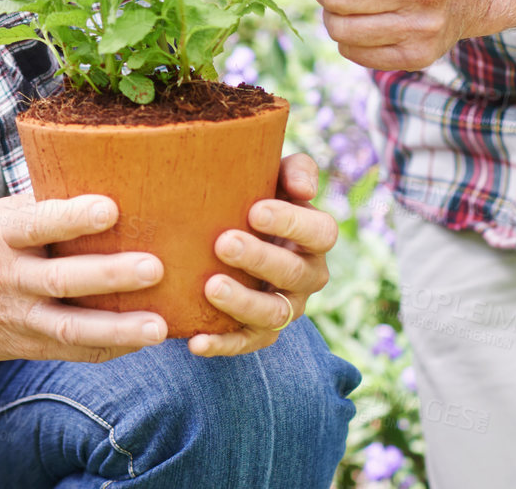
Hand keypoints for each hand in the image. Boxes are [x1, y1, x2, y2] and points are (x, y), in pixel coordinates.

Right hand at [0, 193, 167, 368]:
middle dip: (109, 275)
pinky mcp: (26, 347)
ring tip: (160, 326)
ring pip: (71, 329)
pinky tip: (143, 341)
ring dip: (118, 329)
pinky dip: (109, 348)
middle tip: (154, 266)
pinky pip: (72, 352)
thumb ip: (38, 209)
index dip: (72, 216)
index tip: (109, 208)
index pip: (36, 224)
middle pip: (61, 280)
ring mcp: (17, 318)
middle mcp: (7, 279)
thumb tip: (99, 183)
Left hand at [189, 154, 337, 357]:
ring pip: (274, 314)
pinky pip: (245, 343)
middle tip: (223, 243)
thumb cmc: (254, 195)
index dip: (291, 223)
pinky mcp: (259, 333)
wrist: (231, 229)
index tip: (255, 210)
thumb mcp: (275, 176)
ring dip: (243, 302)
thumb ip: (295, 170)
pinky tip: (195, 342)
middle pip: (295, 273)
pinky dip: (222, 345)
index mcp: (315, 238)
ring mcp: (285, 307)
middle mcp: (307, 276)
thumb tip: (303, 187)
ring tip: (210, 286)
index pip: (320, 232)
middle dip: (260, 259)